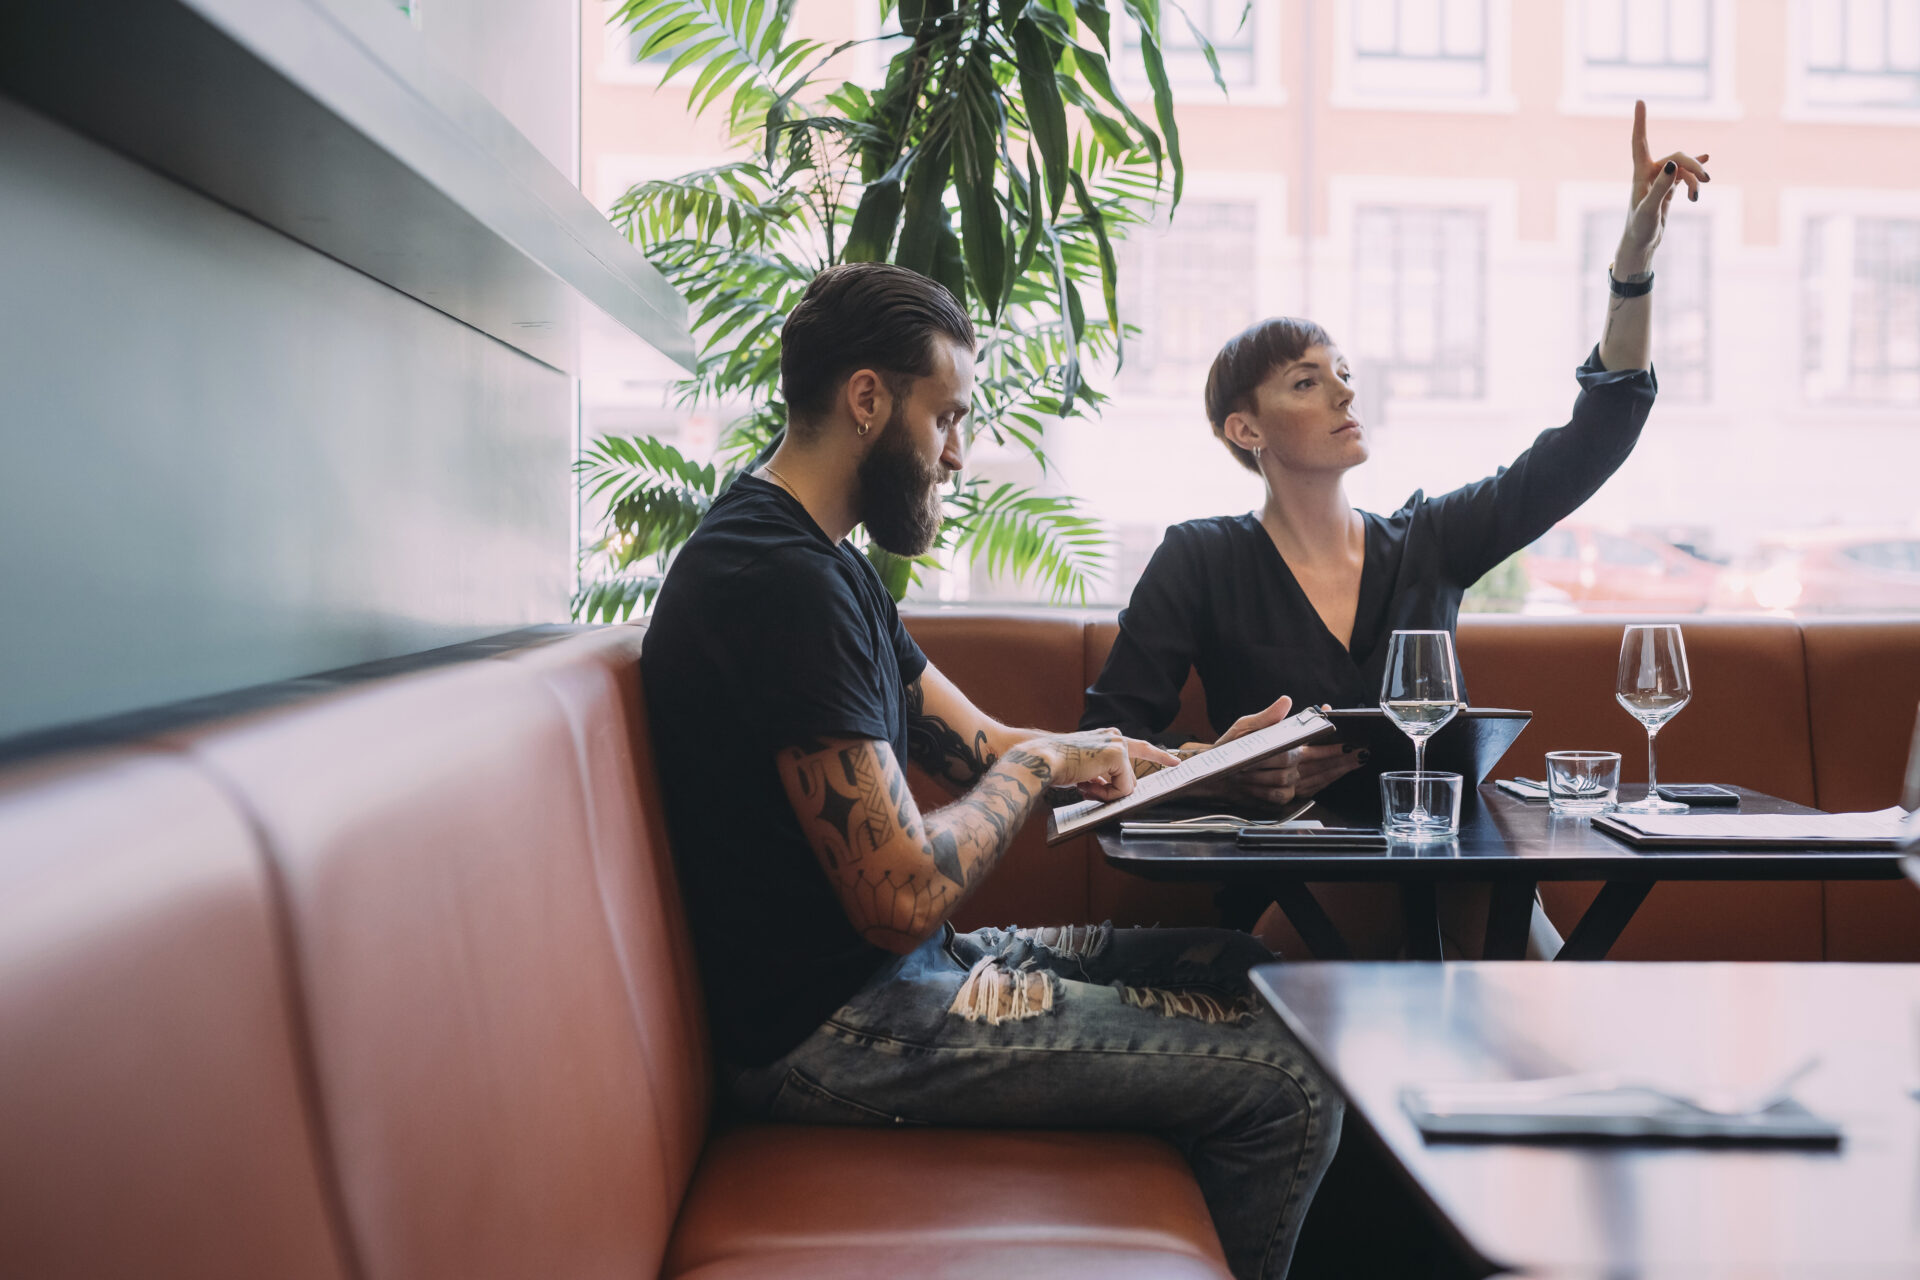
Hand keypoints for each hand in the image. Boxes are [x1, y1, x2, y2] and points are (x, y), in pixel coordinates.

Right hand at [1022, 729, 1175, 802]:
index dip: (1159, 756)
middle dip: (1113, 790)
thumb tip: (1114, 789)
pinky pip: (1122, 790)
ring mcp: (1118, 745)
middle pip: (1132, 774)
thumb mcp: (1085, 768)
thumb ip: (1103, 774)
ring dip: (1105, 793)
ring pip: (1126, 785)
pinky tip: (1086, 786)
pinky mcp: (1118, 756)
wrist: (1044, 759)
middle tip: (1091, 789)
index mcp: (1108, 737)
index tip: (1176, 762)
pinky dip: (1105, 795)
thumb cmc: (1057, 764)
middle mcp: (1115, 737)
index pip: (1140, 747)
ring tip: (1083, 786)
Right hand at [1182, 696, 1365, 808]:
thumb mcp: (1244, 727)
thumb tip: (1285, 702)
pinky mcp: (1280, 801)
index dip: (1331, 745)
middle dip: (1341, 760)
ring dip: (1336, 773)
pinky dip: (1321, 784)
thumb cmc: (1229, 750)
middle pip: (1318, 766)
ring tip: (1353, 764)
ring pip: (1316, 781)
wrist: (1214, 778)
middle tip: (1361, 753)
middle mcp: (1281, 774)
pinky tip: (1333, 777)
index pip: (1310, 749)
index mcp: (1274, 752)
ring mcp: (1281, 790)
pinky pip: (1307, 792)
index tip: (1348, 740)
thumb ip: (1268, 716)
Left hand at [1616, 99, 1708, 274]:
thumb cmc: (1639, 229)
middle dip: (1693, 167)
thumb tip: (1674, 164)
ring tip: (1696, 197)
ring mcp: (1660, 180)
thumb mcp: (1649, 210)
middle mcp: (1649, 173)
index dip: (1640, 122)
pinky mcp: (1668, 189)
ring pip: (1685, 170)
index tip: (1640, 101)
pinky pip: (1685, 175)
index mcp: (1640, 174)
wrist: (1640, 245)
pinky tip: (1706, 161)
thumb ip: (1661, 188)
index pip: (1639, 142)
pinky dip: (1695, 173)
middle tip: (1706, 181)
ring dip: (1695, 180)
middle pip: (1677, 157)